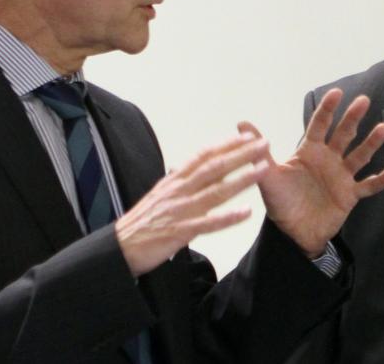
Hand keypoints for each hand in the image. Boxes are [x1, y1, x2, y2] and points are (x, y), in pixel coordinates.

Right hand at [115, 133, 269, 276]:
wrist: (120, 247)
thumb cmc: (142, 222)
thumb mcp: (160, 194)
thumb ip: (177, 182)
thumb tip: (188, 168)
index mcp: (174, 180)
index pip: (203, 156)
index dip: (225, 144)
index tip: (246, 136)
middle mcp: (179, 190)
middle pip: (214, 168)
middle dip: (241, 155)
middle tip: (263, 144)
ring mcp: (181, 210)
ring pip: (216, 191)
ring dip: (241, 180)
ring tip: (263, 170)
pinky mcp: (181, 232)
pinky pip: (209, 224)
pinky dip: (228, 217)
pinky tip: (246, 213)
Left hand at [239, 89, 383, 257]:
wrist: (292, 233)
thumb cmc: (280, 202)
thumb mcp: (267, 175)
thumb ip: (260, 150)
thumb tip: (242, 123)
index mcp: (309, 151)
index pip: (319, 125)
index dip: (327, 110)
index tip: (337, 93)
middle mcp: (328, 159)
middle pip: (343, 135)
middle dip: (352, 118)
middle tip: (364, 101)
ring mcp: (341, 176)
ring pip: (359, 156)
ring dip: (371, 143)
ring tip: (383, 128)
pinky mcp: (350, 195)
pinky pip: (368, 186)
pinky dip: (381, 180)